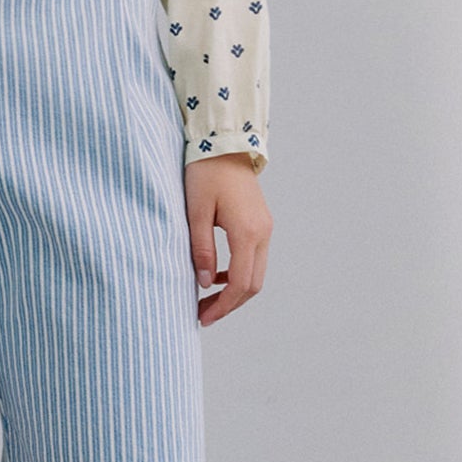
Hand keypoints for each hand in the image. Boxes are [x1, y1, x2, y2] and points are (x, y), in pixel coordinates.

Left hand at [185, 155, 270, 325]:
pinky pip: (254, 259)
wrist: (224, 144)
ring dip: (234, 291)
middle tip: (202, 315)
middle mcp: (263, 233)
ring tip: (207, 300)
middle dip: (229, 305)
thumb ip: (201, 249)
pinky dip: (238, 274)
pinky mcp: (261, 224)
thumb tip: (205, 283)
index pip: (240, 283)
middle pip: (253, 285)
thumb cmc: (206, 173)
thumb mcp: (196, 211)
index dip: (222, 306)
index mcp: (248, 232)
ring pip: (256, 274)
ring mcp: (265, 228)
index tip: (202, 317)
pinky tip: (217, 276)